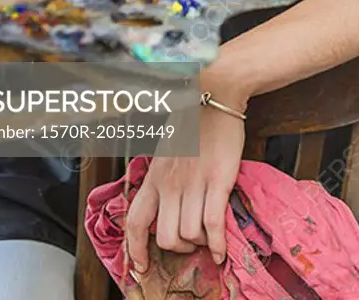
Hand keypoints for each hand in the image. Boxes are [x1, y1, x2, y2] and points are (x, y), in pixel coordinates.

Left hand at [125, 102, 244, 274]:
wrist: (214, 93)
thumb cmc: (192, 120)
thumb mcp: (166, 149)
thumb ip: (163, 176)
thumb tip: (164, 201)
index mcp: (154, 176)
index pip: (136, 221)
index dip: (136, 250)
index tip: (141, 266)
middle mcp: (170, 183)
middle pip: (166, 237)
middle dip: (179, 249)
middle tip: (190, 243)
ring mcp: (194, 183)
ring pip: (190, 235)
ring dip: (200, 243)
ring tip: (208, 236)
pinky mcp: (218, 180)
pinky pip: (214, 223)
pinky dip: (218, 244)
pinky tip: (222, 251)